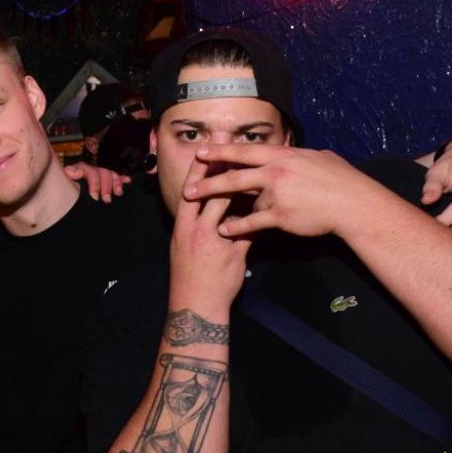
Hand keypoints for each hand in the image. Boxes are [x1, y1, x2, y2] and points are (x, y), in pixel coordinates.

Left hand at [64, 163, 129, 202]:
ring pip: (110, 174)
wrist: (70, 208)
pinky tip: (128, 181)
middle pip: (102, 172)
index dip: (94, 183)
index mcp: (78, 172)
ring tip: (118, 194)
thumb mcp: (65, 190)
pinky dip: (122, 179)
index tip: (94, 197)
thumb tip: (70, 171)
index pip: (88, 170)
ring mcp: (99, 176)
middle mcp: (90, 172)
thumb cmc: (67, 199)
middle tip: (106, 200)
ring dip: (116, 183)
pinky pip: (117, 178)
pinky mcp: (107, 182)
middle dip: (105, 186)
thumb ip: (68, 178)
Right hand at [171, 157, 250, 311]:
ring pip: (230, 209)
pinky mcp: (234, 255)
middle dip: (221, 168)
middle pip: (210, 193)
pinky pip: (248, 231)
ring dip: (243, 188)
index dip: (198, 169)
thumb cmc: (189, 274)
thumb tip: (212, 204)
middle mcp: (196, 231)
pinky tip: (269, 205)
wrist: (196, 305)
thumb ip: (197, 223)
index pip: (190, 191)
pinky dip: (258, 217)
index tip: (207, 149)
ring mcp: (215, 243)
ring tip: (256, 169)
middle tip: (232, 146)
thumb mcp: (184, 245)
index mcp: (182, 226)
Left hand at [184, 144, 387, 239]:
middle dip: (208, 182)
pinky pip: (253, 223)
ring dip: (221, 207)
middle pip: (233, 176)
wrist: (352, 203)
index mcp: (282, 156)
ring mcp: (276, 195)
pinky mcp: (280, 217)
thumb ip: (299, 156)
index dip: (221, 152)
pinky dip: (237, 227)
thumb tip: (294, 150)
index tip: (201, 152)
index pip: (245, 152)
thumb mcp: (319, 158)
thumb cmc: (340, 179)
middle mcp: (275, 172)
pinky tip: (224, 231)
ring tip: (202, 212)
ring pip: (242, 201)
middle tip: (188, 188)